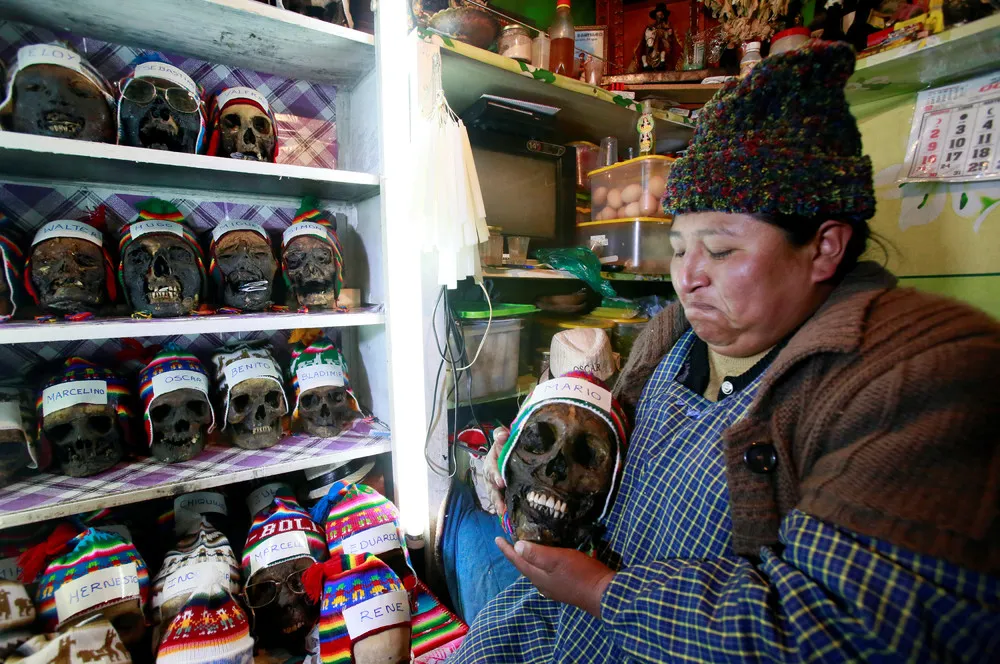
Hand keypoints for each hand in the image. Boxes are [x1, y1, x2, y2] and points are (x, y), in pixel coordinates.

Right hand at [483, 428, 507, 515]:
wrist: (503, 450)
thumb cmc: (503, 444)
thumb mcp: (501, 437)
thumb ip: (501, 434)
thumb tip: (503, 435)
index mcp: (490, 461)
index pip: (492, 469)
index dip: (496, 476)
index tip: (502, 483)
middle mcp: (489, 475)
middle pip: (491, 487)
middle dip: (496, 498)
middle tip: (502, 507)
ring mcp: (493, 485)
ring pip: (494, 496)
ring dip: (499, 505)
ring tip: (504, 514)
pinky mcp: (500, 491)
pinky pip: (500, 500)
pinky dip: (504, 508)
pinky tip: (509, 516)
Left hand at [496, 537, 614, 618]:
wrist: (603, 594)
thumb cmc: (580, 574)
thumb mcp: (558, 559)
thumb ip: (537, 554)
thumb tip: (516, 546)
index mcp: (538, 576)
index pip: (517, 560)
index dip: (507, 549)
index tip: (496, 538)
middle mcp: (542, 584)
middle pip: (524, 566)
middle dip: (516, 553)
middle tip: (510, 540)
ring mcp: (553, 588)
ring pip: (535, 571)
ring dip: (529, 559)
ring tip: (527, 547)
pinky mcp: (563, 588)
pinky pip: (546, 574)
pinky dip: (541, 564)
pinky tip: (547, 560)